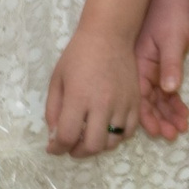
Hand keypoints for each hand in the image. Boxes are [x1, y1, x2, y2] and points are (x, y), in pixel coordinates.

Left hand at [45, 23, 140, 156]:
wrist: (109, 36)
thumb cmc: (78, 55)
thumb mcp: (57, 81)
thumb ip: (53, 111)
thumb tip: (56, 135)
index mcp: (79, 98)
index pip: (67, 136)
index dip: (57, 148)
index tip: (52, 147)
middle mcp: (102, 104)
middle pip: (92, 145)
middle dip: (77, 152)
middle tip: (71, 146)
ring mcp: (122, 103)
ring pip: (113, 140)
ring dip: (98, 145)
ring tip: (90, 137)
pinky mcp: (136, 100)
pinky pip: (130, 129)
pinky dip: (118, 136)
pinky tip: (108, 129)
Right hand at [133, 0, 188, 141]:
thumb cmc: (171, 16)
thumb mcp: (172, 41)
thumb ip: (171, 65)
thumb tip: (170, 90)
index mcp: (138, 66)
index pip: (140, 98)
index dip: (148, 117)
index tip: (157, 132)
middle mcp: (142, 71)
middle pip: (148, 102)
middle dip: (159, 120)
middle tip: (172, 135)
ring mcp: (151, 69)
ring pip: (158, 98)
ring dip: (168, 113)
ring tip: (180, 129)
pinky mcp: (162, 65)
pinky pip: (166, 89)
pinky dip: (174, 102)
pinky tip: (183, 114)